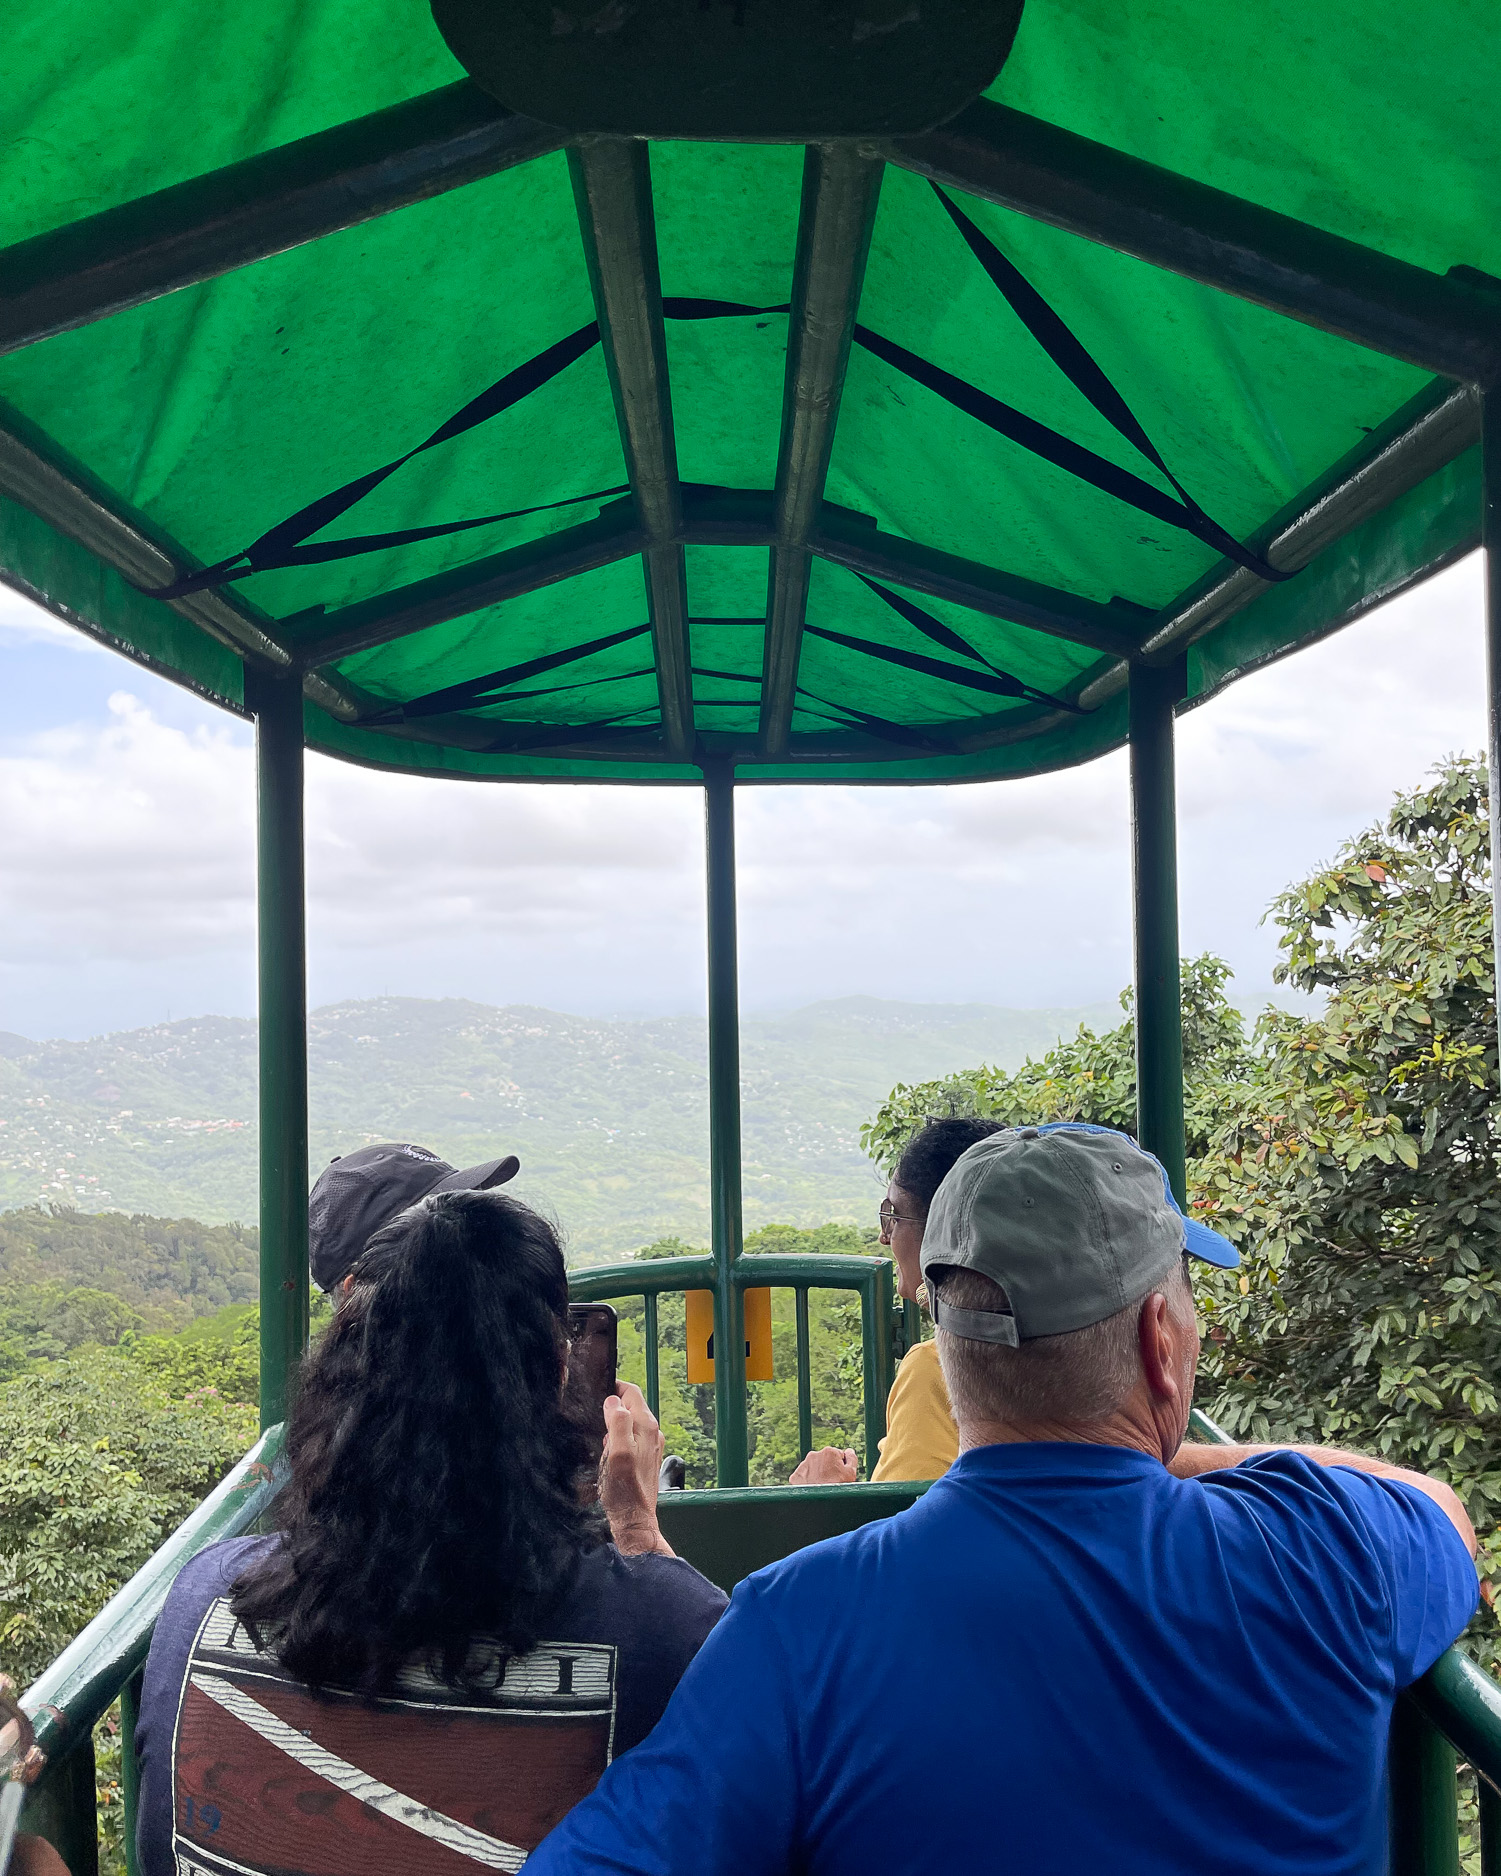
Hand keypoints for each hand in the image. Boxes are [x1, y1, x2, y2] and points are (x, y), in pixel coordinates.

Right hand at [600, 1383, 673, 1555]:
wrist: (635, 1520)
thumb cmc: (624, 1490)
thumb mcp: (617, 1453)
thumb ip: (617, 1423)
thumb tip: (613, 1401)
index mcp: (646, 1426)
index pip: (631, 1392)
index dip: (613, 1388)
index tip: (596, 1393)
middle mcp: (652, 1432)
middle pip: (630, 1405)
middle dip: (612, 1407)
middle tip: (594, 1419)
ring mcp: (650, 1445)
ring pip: (629, 1422)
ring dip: (613, 1425)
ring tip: (599, 1438)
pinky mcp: (645, 1458)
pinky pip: (629, 1438)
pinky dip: (616, 1439)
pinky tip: (607, 1453)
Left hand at [790, 1446, 857, 1484]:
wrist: (820, 1505)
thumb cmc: (838, 1488)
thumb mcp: (851, 1473)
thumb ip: (852, 1458)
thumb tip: (849, 1451)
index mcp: (829, 1452)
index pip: (837, 1457)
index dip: (841, 1468)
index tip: (840, 1477)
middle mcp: (814, 1454)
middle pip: (824, 1461)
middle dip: (828, 1470)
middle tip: (831, 1483)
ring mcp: (803, 1465)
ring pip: (813, 1469)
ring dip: (817, 1475)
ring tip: (822, 1487)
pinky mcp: (795, 1476)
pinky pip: (803, 1477)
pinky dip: (807, 1482)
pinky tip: (813, 1490)